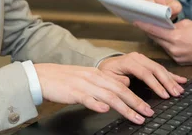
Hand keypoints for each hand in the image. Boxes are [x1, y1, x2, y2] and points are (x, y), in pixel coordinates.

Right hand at [35, 59, 186, 124]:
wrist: (43, 76)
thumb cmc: (65, 79)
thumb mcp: (88, 78)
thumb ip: (105, 82)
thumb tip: (124, 85)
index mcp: (98, 74)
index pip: (122, 85)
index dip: (137, 96)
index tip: (148, 107)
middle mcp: (94, 78)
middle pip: (120, 91)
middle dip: (136, 103)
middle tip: (148, 113)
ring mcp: (84, 85)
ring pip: (108, 96)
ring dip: (124, 107)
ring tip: (135, 117)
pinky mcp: (73, 92)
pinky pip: (87, 98)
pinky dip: (97, 104)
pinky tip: (105, 111)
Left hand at [134, 20, 191, 64]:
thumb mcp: (186, 24)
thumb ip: (172, 25)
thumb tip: (162, 24)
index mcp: (175, 37)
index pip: (155, 30)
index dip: (145, 25)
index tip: (137, 21)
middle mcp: (173, 48)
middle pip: (156, 38)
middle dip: (151, 31)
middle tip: (145, 23)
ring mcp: (175, 56)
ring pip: (161, 45)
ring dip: (159, 38)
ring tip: (158, 30)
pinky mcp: (178, 61)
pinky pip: (168, 51)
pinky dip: (167, 45)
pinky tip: (169, 41)